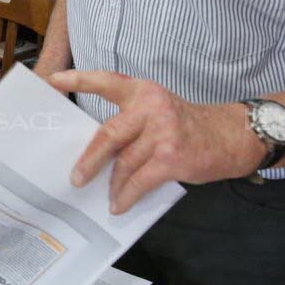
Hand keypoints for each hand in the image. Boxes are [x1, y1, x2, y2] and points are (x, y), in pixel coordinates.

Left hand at [48, 71, 266, 214]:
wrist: (232, 135)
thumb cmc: (188, 125)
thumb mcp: (159, 110)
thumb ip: (131, 122)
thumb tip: (98, 153)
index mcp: (142, 91)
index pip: (105, 81)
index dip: (77, 80)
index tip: (52, 80)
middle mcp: (151, 106)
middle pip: (108, 134)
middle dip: (89, 159)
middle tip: (75, 177)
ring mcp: (162, 131)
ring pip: (124, 163)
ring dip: (112, 184)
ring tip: (108, 196)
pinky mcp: (172, 156)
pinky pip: (139, 181)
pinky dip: (126, 196)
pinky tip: (120, 204)